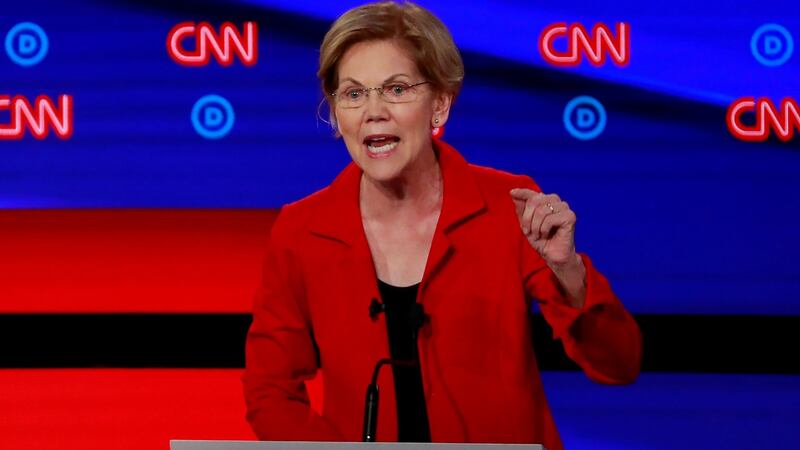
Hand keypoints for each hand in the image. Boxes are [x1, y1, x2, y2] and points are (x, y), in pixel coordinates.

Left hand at [511, 188, 585, 306]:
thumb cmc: (541, 240)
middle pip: (535, 201)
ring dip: (535, 226)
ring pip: (542, 210)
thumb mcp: (526, 224)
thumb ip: (521, 209)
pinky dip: (544, 229)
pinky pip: (550, 219)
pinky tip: (545, 235)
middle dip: (527, 218)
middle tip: (527, 231)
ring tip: (537, 235)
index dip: (522, 192)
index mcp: (546, 201)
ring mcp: (564, 208)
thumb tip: (513, 194)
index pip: (533, 193)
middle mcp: (556, 201)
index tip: (512, 193)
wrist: (553, 256)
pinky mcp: (570, 217)